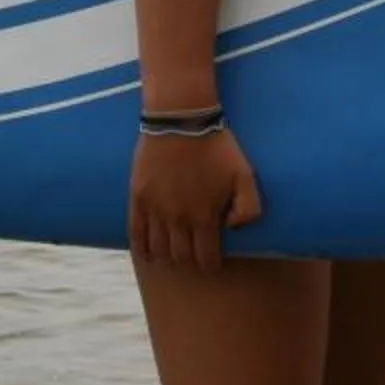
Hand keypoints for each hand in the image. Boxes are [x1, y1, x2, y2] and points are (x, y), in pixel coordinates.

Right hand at [128, 127, 263, 271]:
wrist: (181, 120)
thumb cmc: (217, 147)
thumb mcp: (245, 175)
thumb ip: (248, 208)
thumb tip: (233, 229)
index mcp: (204, 217)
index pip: (206, 258)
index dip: (210, 264)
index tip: (212, 262)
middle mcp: (177, 220)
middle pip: (181, 256)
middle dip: (190, 260)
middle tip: (194, 254)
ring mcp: (155, 210)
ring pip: (158, 249)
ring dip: (167, 256)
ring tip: (172, 253)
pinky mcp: (138, 198)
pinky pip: (135, 233)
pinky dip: (141, 248)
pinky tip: (146, 253)